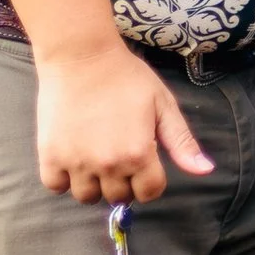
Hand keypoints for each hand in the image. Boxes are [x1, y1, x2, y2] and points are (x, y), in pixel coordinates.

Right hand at [34, 41, 213, 203]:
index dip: (150, 182)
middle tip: (120, 157)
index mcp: (139, 154)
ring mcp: (76, 163)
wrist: (82, 57)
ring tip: (96, 159)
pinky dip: (63, 179)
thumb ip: (182, 142)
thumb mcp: (163, 104)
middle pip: (119, 197)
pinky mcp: (49, 156)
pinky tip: (74, 158)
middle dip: (124, 182)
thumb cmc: (127, 77)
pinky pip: (56, 186)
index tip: (145, 166)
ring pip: (87, 197)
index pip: (149, 192)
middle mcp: (108, 164)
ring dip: (94, 184)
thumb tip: (205, 171)